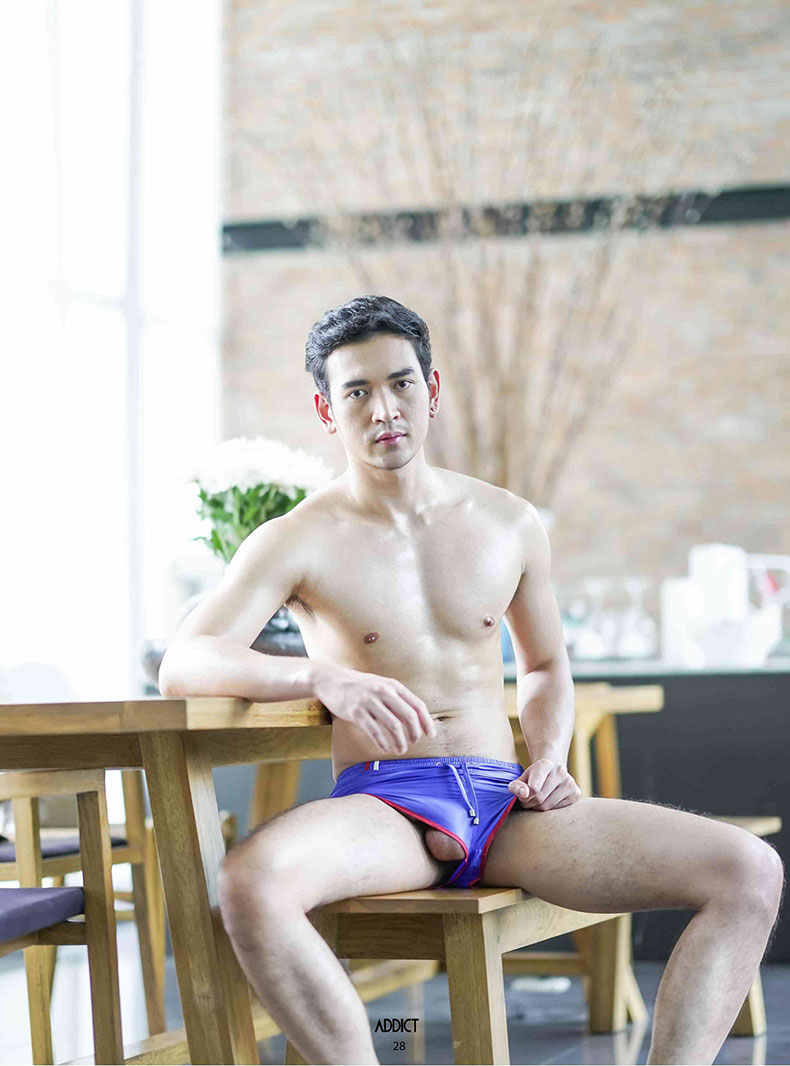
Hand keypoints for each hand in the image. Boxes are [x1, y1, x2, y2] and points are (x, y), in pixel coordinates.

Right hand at [314, 664, 436, 754]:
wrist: (332, 680)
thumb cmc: (360, 686)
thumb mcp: (382, 685)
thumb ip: (397, 698)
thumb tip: (417, 718)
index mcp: (393, 685)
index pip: (417, 705)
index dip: (426, 722)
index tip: (431, 735)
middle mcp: (384, 691)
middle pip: (409, 716)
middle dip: (414, 734)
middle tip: (413, 744)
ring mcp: (369, 701)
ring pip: (393, 726)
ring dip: (400, 742)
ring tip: (400, 750)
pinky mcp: (356, 712)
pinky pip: (375, 731)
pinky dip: (383, 743)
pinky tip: (386, 748)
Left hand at [508, 759, 581, 810]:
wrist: (552, 775)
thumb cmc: (533, 779)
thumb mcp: (522, 779)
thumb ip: (517, 786)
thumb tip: (522, 794)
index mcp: (544, 764)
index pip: (533, 788)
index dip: (524, 797)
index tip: (522, 796)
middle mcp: (559, 770)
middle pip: (539, 798)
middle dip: (530, 804)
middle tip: (528, 801)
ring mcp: (570, 782)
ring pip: (548, 807)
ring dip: (538, 809)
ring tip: (537, 801)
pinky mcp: (576, 793)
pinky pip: (558, 811)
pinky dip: (550, 810)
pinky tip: (549, 801)